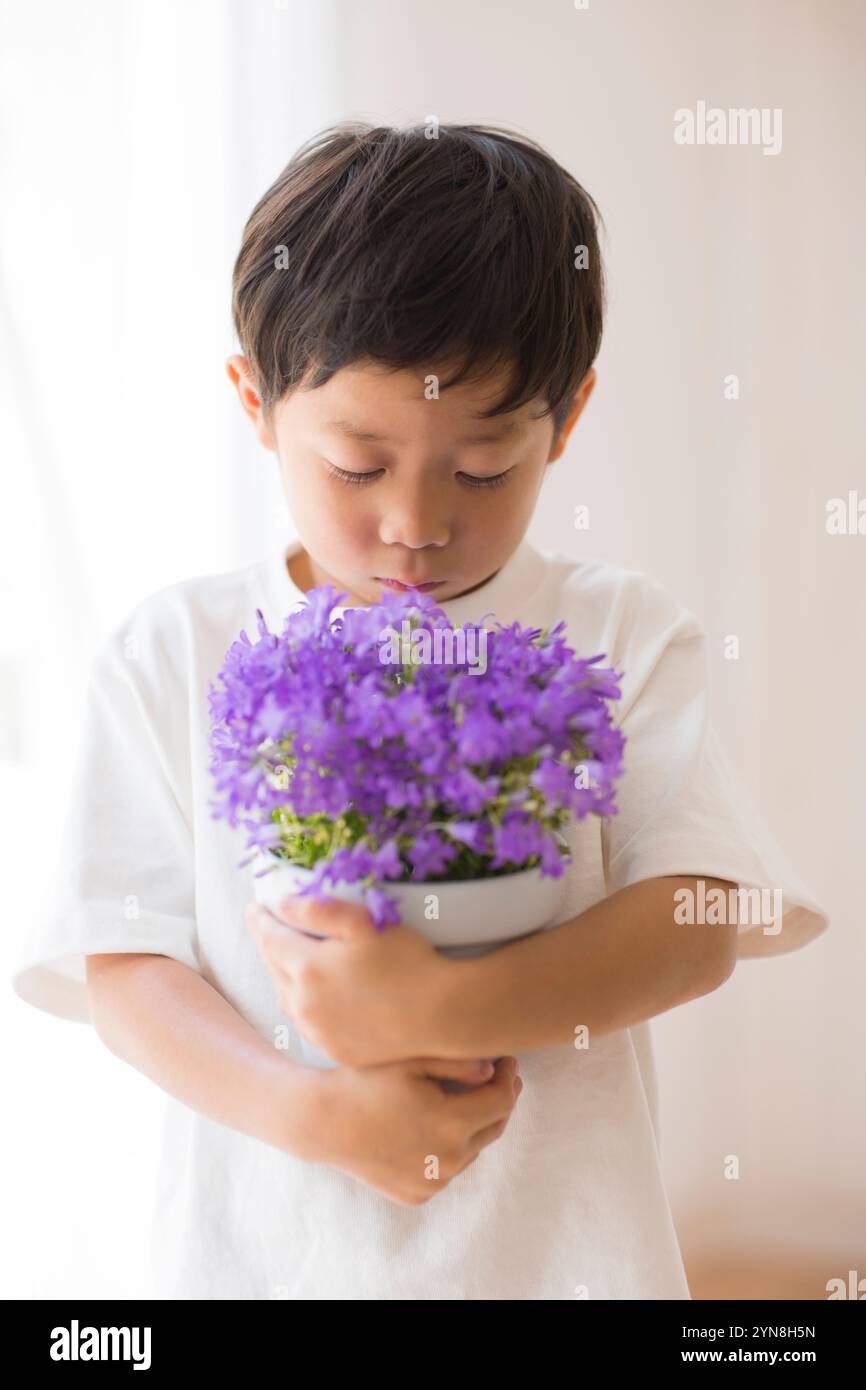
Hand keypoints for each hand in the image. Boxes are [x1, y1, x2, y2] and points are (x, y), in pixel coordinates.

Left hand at [245, 892, 451, 1066]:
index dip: (260, 919)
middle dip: (269, 944)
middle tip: (269, 928)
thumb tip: (280, 904)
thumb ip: (319, 910)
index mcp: (308, 967)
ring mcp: (318, 1031)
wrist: (441, 1014)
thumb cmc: (409, 961)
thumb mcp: (365, 923)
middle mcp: (305, 1003)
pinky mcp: (335, 1049)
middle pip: (274, 967)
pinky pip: (305, 1023)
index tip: (253, 907)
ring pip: (286, 998)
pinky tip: (310, 997)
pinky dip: (300, 1004)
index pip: (270, 937)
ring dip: (282, 976)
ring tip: (286, 960)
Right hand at [314, 1055, 523, 1204]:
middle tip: (497, 1077)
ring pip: (473, 1150)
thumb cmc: (365, 1081)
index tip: (506, 1060)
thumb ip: (457, 1064)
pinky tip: (438, 1127)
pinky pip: (449, 1169)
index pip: (502, 1100)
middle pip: (494, 1127)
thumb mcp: (411, 1061)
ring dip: (475, 1125)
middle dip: (500, 1100)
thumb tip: (492, 1071)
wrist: (322, 1122)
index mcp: (451, 1123)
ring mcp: (433, 1182)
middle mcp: (448, 1159)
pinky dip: (452, 1148)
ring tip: (466, 1099)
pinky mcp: (418, 1194)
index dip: (509, 1077)